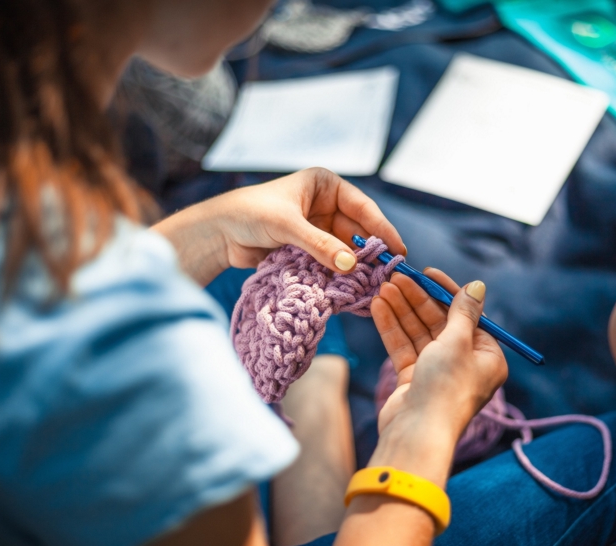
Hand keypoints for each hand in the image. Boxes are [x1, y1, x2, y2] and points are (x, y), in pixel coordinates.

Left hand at [152, 168, 404, 284]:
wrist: (218, 234)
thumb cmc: (250, 214)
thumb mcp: (287, 226)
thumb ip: (319, 245)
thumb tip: (350, 265)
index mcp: (325, 185)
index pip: (362, 207)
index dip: (382, 229)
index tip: (397, 250)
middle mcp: (326, 205)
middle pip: (357, 231)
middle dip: (370, 253)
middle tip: (388, 274)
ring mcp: (318, 229)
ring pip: (345, 250)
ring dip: (355, 268)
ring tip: (373, 286)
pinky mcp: (309, 250)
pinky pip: (331, 263)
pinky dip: (340, 276)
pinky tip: (352, 290)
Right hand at [371, 269, 507, 440]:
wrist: (417, 433)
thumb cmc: (446, 386)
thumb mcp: (458, 342)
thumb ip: (463, 311)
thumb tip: (478, 286)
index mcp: (487, 357)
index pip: (467, 315)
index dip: (445, 291)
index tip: (427, 272)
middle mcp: (465, 364)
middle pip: (439, 322)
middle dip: (417, 299)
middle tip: (397, 276)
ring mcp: (437, 372)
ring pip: (419, 333)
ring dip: (401, 310)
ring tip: (383, 287)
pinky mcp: (414, 380)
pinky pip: (404, 348)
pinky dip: (392, 328)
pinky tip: (378, 307)